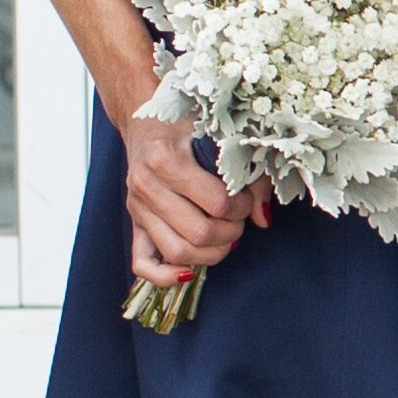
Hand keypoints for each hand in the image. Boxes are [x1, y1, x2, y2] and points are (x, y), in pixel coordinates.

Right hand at [120, 112, 265, 292]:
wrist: (147, 121)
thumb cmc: (188, 124)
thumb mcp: (221, 137)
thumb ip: (249, 175)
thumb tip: (264, 218)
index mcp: (166, 159)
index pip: (217, 203)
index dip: (241, 208)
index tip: (245, 200)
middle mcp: (146, 185)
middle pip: (199, 233)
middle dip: (230, 233)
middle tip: (238, 221)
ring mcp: (136, 207)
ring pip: (177, 252)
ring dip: (211, 254)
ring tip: (224, 238)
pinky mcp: (134, 223)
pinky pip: (143, 263)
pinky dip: (166, 276)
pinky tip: (189, 273)